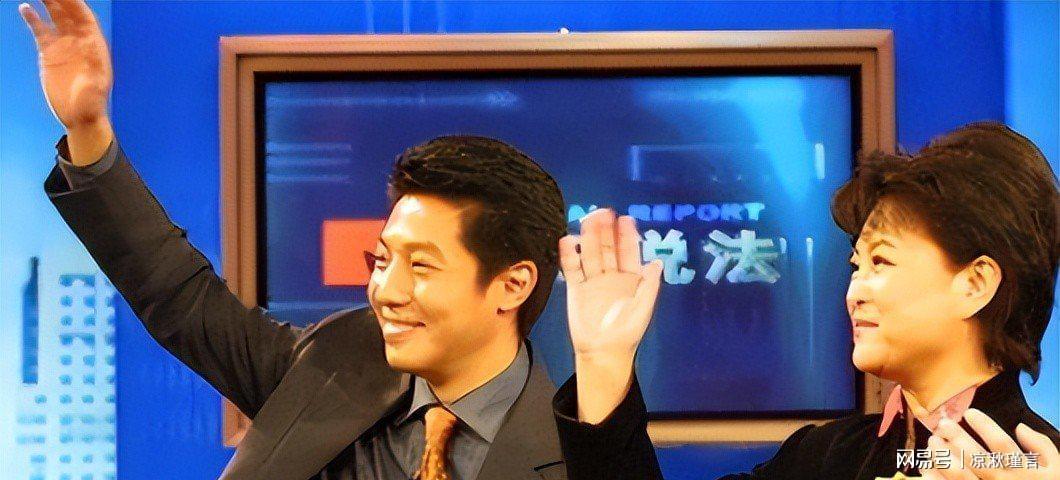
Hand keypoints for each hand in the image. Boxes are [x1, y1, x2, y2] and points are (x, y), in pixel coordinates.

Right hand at [19, 0, 111, 128]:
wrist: (78, 117)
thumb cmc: (91, 106)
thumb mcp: (94, 92)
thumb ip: (93, 75)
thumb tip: (93, 55)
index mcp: (94, 46)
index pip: (84, 18)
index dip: (75, 3)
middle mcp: (79, 42)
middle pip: (68, 13)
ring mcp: (64, 46)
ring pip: (55, 18)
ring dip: (47, 2)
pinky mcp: (49, 54)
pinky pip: (41, 31)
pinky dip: (34, 19)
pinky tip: (26, 8)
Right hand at [559, 208, 662, 422]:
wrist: (603, 351)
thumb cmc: (627, 331)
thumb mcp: (643, 308)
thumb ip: (649, 285)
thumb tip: (657, 262)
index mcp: (631, 278)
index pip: (629, 252)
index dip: (627, 236)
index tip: (625, 219)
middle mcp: (611, 275)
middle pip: (608, 248)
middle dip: (606, 231)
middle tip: (603, 212)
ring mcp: (592, 280)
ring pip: (590, 254)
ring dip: (589, 237)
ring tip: (587, 219)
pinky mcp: (576, 288)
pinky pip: (572, 269)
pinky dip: (570, 255)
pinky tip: (568, 240)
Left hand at [921, 408, 1057, 479]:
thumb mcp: (1055, 468)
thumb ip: (1042, 446)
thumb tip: (1021, 427)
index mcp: (1022, 470)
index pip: (1002, 445)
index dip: (986, 427)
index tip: (970, 413)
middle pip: (977, 458)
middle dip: (958, 439)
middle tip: (943, 424)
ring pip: (961, 476)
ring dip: (944, 458)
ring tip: (933, 441)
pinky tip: (926, 468)